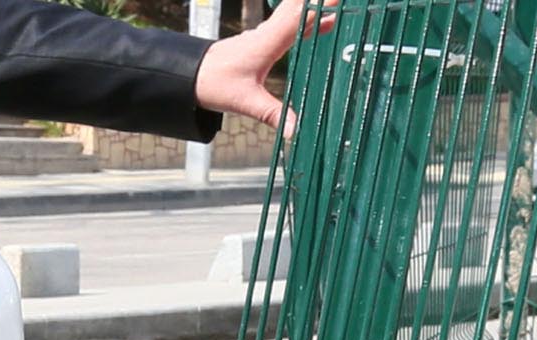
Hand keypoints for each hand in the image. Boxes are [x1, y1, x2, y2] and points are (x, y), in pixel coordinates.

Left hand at [194, 0, 336, 134]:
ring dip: (318, 9)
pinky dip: (307, 20)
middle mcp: (269, 32)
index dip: (323, 5)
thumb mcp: (246, 101)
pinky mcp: (262, 39)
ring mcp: (266, 33)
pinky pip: (290, 23)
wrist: (190, 76)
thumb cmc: (215, 83)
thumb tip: (294, 130)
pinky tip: (322, 24)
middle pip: (302, 7)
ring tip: (343, 8)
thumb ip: (272, 114)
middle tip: (346, 3)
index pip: (302, 14)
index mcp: (269, 40)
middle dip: (324, 3)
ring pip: (296, 12)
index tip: (341, 1)